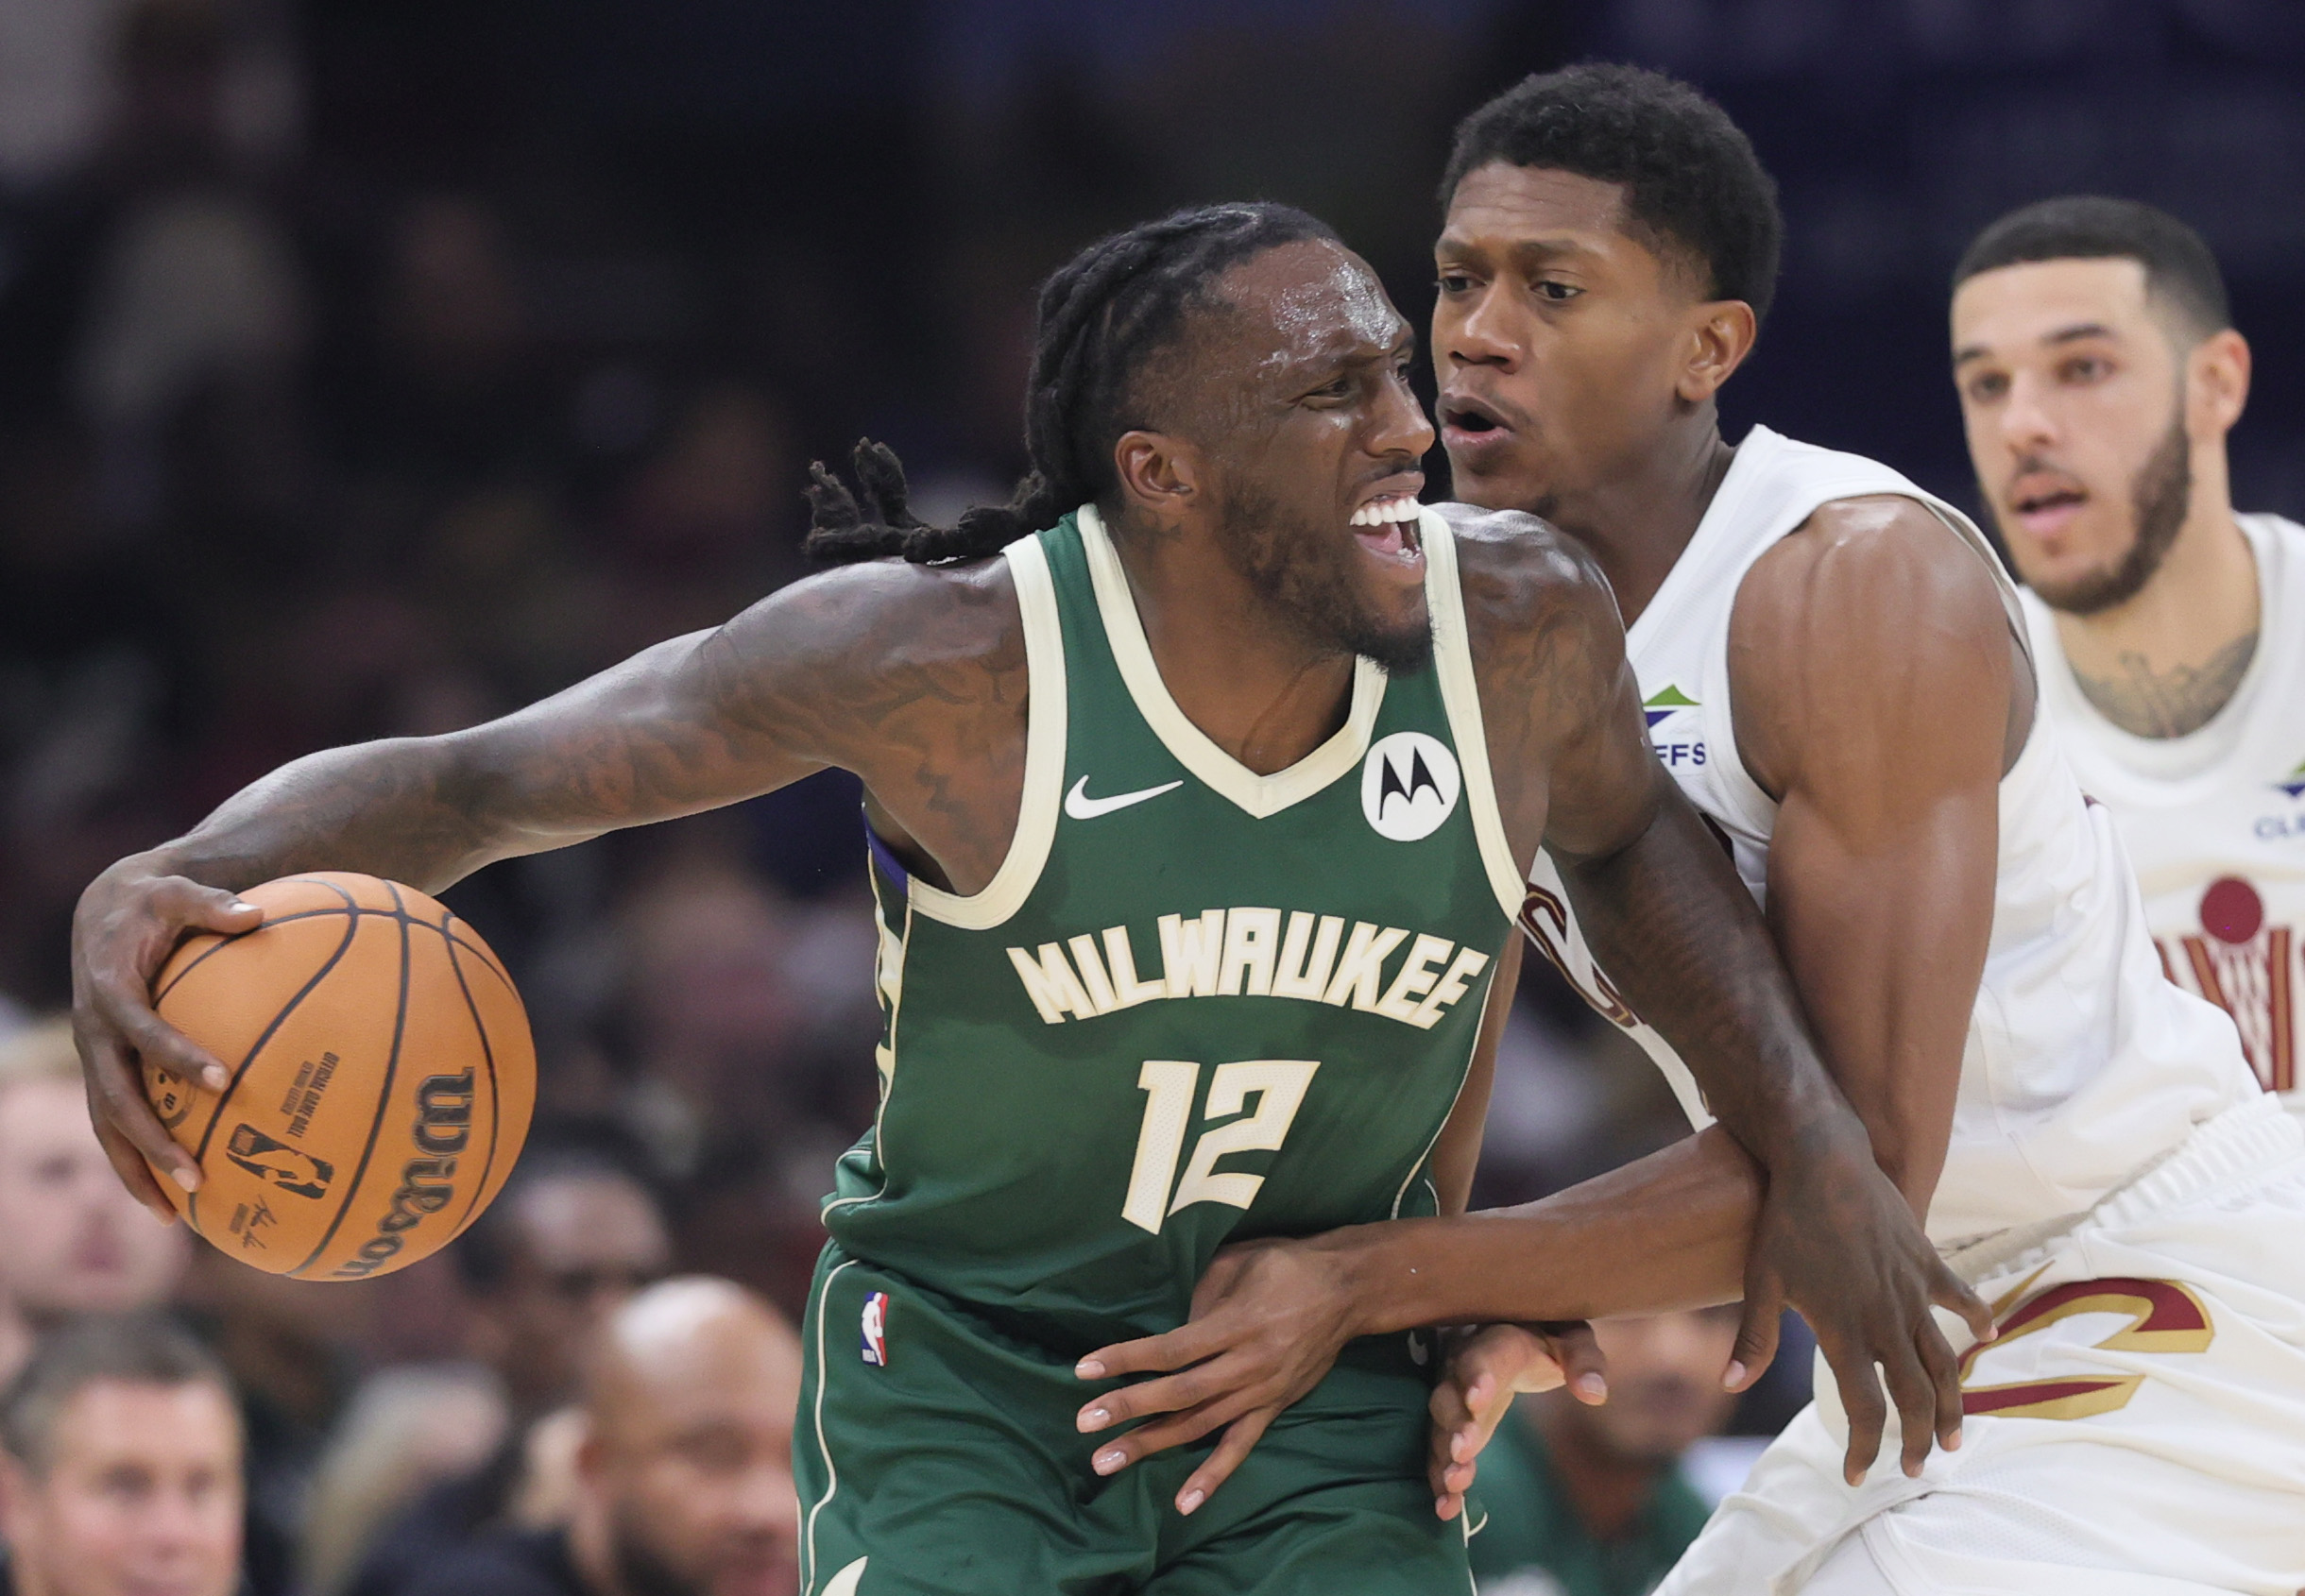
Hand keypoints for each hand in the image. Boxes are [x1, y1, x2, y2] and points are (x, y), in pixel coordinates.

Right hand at [70, 857, 262, 1218]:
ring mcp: (95, 1057)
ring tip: (175, 1215)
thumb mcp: (176, 892)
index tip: (223, 1079)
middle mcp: (94, 1034)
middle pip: (116, 1100)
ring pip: (108, 1126)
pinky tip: (174, 1196)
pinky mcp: (104, 1070)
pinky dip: (137, 1160)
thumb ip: (212, 904)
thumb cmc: (150, 902)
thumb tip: (257, 913)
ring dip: (137, 1170)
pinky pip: (116, 1123)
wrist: (102, 911)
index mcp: (111, 994)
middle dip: (151, 1143)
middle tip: (195, 1179)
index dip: (177, 1056)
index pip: (143, 1032)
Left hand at [1072, 1237, 1358, 1514]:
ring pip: (1200, 1425)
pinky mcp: (1273, 1407)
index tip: (1085, 1369)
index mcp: (1237, 1323)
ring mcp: (1261, 1391)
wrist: (1348, 1290)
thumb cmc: (1286, 1266)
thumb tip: (1166, 1332)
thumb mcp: (1239, 1262)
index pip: (1171, 1349)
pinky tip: (1184, 1503)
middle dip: (1129, 1408)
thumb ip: (1200, 1295)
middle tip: (1085, 1423)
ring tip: (1107, 1461)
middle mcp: (1248, 1364)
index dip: (1127, 1359)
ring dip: (1152, 1444)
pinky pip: (1240, 1446)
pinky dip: (1213, 1476)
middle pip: (1180, 1393)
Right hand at [1427, 1321, 1603, 1520]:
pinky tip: (1447, 1507)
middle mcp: (1463, 1365)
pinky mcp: (1452, 1420)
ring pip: (1439, 1425)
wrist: (1516, 1330)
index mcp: (1499, 1341)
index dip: (1480, 1376)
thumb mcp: (1572, 1339)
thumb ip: (1583, 1361)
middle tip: (1462, 1452)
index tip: (1478, 1401)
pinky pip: (1440, 1446)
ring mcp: (1453, 1393)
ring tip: (1452, 1485)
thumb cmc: (1548, 1334)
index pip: (1487, 1355)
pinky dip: (1440, 1475)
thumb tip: (1594, 1394)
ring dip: (1443, 1455)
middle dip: (1455, 1423)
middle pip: (1452, 1392)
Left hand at [1741, 1129, 1993, 1484]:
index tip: (1858, 1476)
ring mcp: (1912, 1292)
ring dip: (1953, 1403)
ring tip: (1954, 1436)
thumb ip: (1752, 1338)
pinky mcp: (1927, 1262)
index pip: (1865, 1410)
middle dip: (1917, 1440)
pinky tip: (1990, 1336)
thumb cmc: (1786, 1222)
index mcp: (1845, 1332)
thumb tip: (1728, 1386)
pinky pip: (1961, 1297)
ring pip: (1945, 1361)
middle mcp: (1886, 1319)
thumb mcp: (1761, 1281)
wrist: (1823, 1161)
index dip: (1864, 1450)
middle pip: (1915, 1398)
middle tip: (1915, 1468)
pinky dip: (1978, 1317)